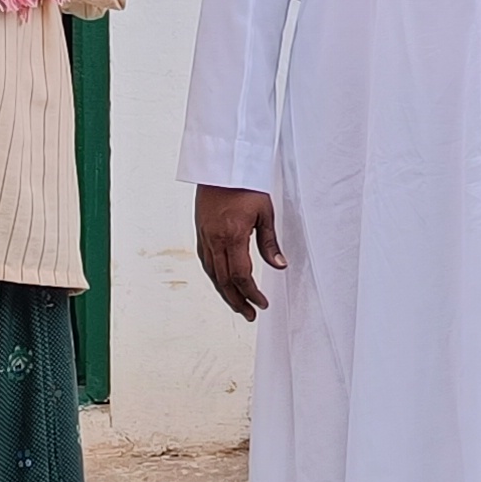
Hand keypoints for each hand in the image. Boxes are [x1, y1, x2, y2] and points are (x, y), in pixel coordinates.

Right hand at [196, 186, 281, 318]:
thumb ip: (270, 243)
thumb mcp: (265, 213)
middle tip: (250, 314)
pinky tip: (222, 283)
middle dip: (238, 300)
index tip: (262, 303)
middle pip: (224, 281)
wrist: (221, 167)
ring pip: (213, 274)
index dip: (251, 293)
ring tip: (238, 304)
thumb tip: (279, 266)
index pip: (241, 275)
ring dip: (225, 292)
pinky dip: (215, 277)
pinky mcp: (200, 233)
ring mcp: (205, 237)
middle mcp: (214, 240)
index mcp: (232, 236)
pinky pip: (206, 262)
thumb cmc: (245, 185)